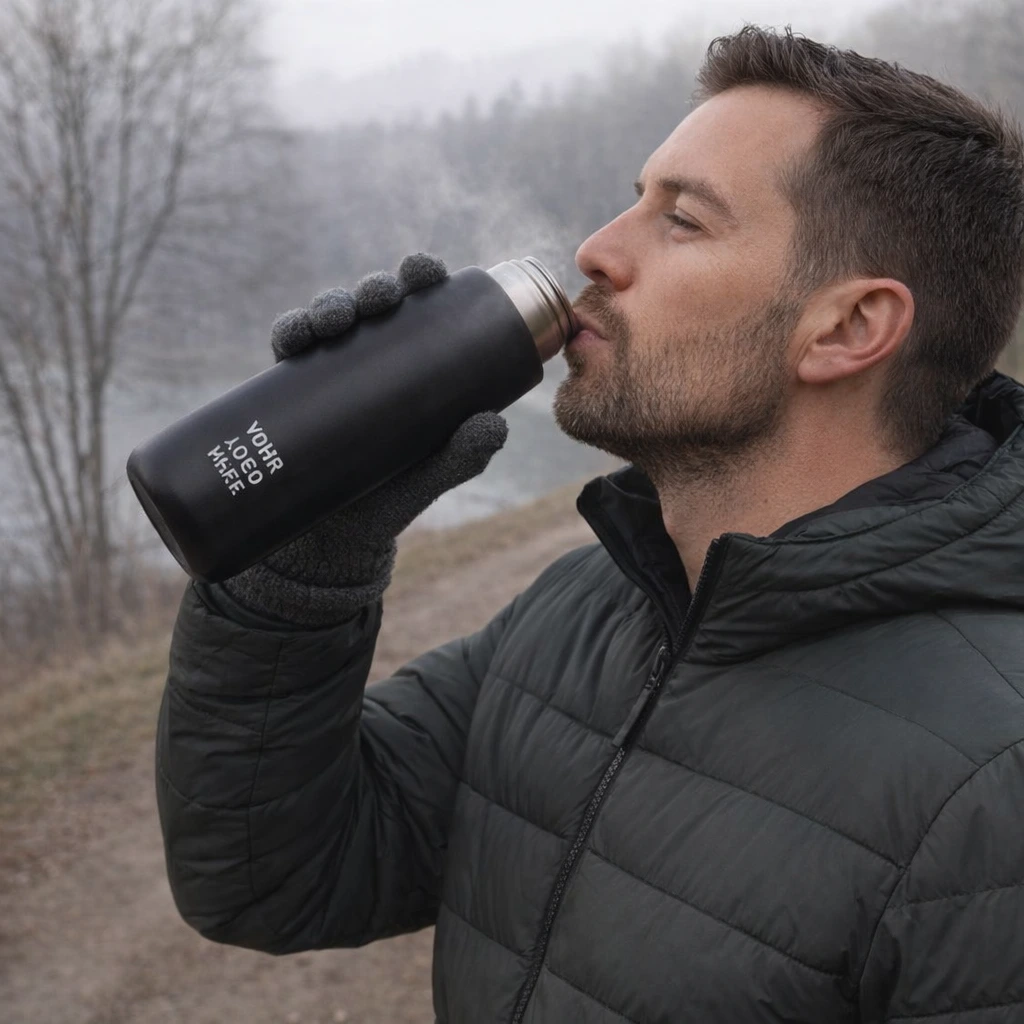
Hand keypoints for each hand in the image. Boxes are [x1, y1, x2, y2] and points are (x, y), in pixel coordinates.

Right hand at [220, 253, 508, 626]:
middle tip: (377, 298)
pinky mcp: (292, 393)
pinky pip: (288, 352)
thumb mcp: (428, 479)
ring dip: (328, 306)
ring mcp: (330, 374)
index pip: (419, 311)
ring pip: (328, 322)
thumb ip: (461, 457)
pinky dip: (288, 333)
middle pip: (372, 307)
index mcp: (411, 368)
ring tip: (332, 320)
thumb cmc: (389, 502)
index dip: (420, 280)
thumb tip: (496, 425)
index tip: (422, 270)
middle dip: (372, 289)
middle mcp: (371, 362)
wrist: (332, 543)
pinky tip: (292, 335)